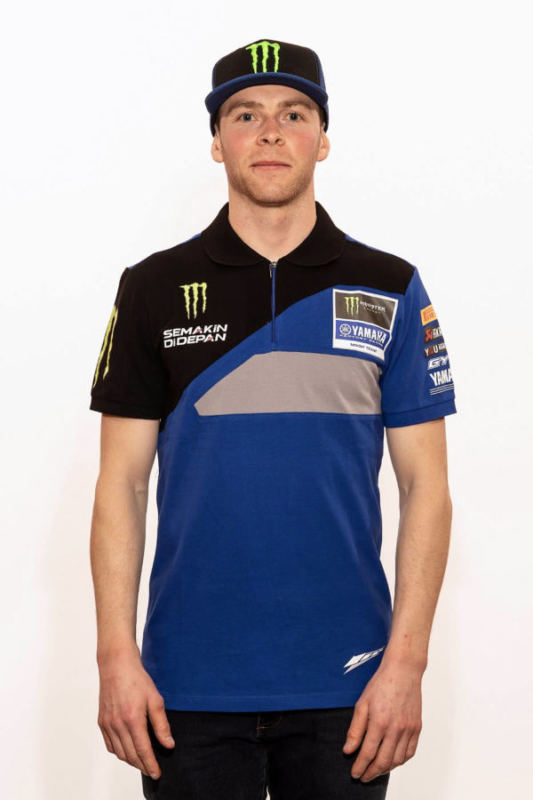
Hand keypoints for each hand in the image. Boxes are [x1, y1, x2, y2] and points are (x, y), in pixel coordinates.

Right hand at [97, 647, 174, 779]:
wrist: (116, 665)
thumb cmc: (137, 679)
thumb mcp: (155, 699)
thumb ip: (162, 725)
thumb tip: (169, 744)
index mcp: (133, 719)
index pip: (143, 750)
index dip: (150, 764)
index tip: (157, 773)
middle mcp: (118, 724)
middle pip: (130, 755)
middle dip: (142, 766)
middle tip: (152, 770)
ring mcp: (108, 724)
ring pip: (119, 752)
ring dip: (131, 761)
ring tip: (142, 762)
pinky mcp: (102, 721)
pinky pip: (110, 745)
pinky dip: (119, 752)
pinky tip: (127, 750)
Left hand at [342, 659, 422, 781]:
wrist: (403, 671)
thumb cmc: (381, 684)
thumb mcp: (362, 704)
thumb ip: (355, 730)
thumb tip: (348, 750)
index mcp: (380, 722)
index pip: (368, 753)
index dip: (360, 767)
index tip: (355, 774)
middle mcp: (396, 729)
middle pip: (383, 761)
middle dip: (371, 773)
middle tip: (364, 776)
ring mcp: (409, 729)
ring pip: (398, 760)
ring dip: (386, 769)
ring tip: (376, 770)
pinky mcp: (417, 727)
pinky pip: (410, 752)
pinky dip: (400, 761)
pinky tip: (392, 761)